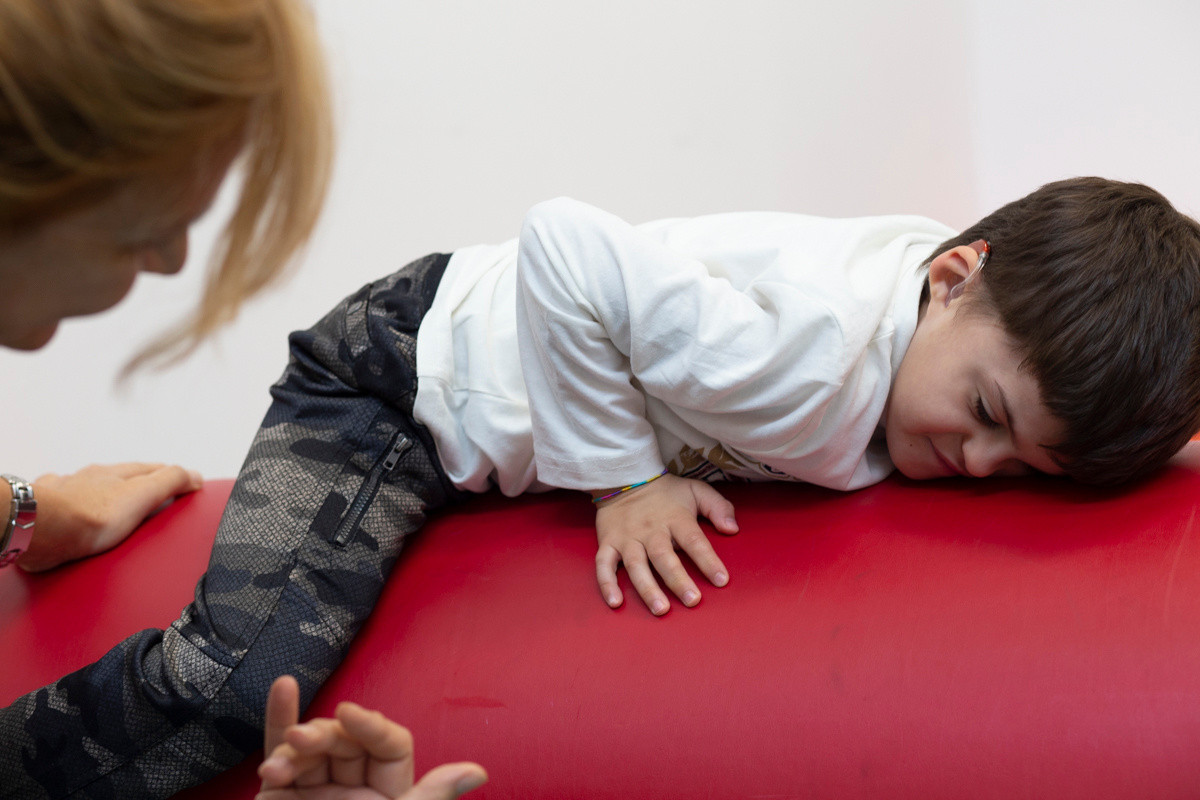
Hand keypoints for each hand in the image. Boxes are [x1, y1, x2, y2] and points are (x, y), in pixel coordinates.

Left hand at [17, 462, 202, 571]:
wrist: (40, 529)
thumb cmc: (88, 516)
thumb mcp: (143, 494)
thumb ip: (170, 481)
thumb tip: (194, 474)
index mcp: (117, 474)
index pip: (152, 469)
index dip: (170, 475)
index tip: (184, 482)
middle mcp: (91, 479)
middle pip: (121, 478)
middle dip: (137, 484)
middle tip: (151, 494)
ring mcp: (68, 493)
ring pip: (91, 489)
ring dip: (104, 496)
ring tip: (115, 508)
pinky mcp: (49, 513)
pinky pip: (65, 506)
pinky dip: (74, 510)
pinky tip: (74, 519)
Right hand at [259, 676, 487, 799]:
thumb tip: (477, 772)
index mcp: (391, 797)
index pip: (390, 745)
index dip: (372, 725)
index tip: (350, 714)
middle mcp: (355, 790)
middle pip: (347, 741)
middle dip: (324, 735)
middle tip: (302, 741)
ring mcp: (316, 792)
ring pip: (311, 748)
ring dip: (292, 744)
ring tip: (278, 763)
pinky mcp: (279, 799)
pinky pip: (280, 754)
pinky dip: (279, 722)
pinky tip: (282, 689)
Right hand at [593, 473, 737, 615]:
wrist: (625, 477)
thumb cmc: (666, 492)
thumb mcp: (695, 490)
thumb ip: (717, 507)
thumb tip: (733, 529)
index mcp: (675, 518)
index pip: (694, 541)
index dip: (708, 560)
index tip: (722, 580)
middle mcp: (651, 530)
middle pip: (664, 557)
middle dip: (678, 580)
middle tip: (692, 601)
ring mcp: (627, 538)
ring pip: (636, 566)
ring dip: (647, 588)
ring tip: (660, 609)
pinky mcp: (608, 543)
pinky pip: (604, 565)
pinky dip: (607, 584)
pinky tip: (616, 603)